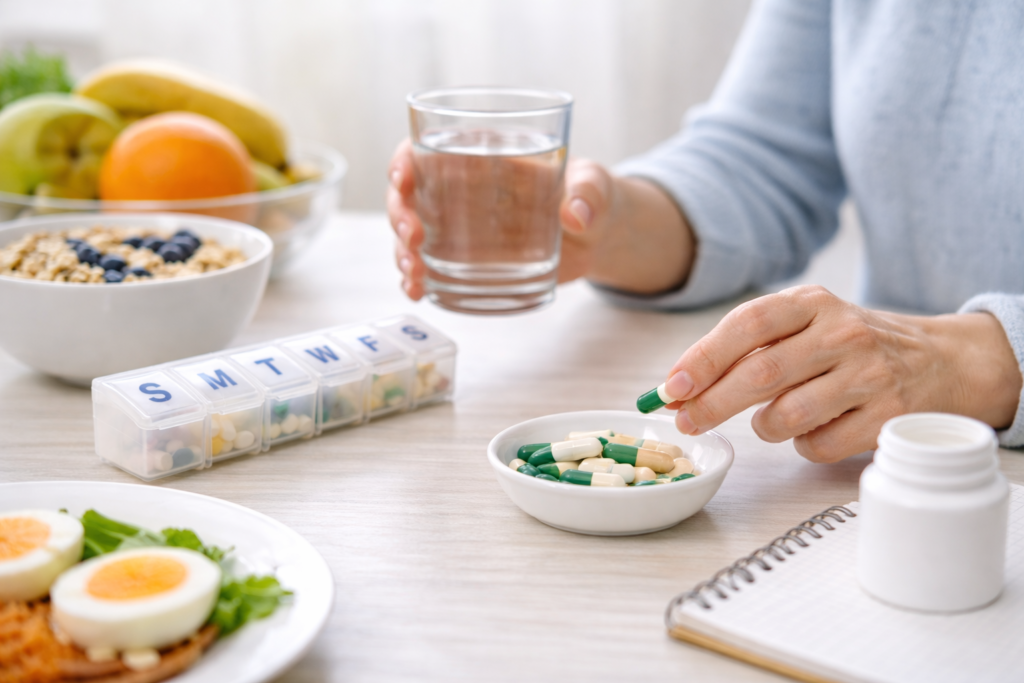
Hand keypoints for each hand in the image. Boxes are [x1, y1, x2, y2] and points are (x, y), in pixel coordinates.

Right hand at [386, 138, 694, 298]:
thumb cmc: (591, 196)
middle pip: (409, 195)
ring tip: (415, 275)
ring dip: (402, 253)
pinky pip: (431, 267)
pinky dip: (417, 280)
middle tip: (413, 237)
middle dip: (400, 215)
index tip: (403, 180)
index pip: (428, 148)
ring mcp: (461, 227)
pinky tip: (418, 292)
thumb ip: (588, 194)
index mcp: (483, 157)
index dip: (405, 161)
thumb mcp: (594, 186)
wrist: (598, 235)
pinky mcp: (469, 259)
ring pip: (412, 234)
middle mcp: (461, 190)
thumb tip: (576, 215)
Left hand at [662, 285, 1021, 461]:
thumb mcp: (804, 325)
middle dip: (713, 403)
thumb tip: (680, 387)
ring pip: (787, 416)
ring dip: (764, 427)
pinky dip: (802, 446)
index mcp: (812, 303)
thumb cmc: (847, 345)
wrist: (938, 360)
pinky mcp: (886, 417)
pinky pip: (818, 445)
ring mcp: (868, 375)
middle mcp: (842, 333)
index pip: (749, 323)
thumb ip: (746, 348)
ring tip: (770, 420)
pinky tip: (813, 429)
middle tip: (687, 422)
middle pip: (761, 373)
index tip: (673, 386)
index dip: (705, 357)